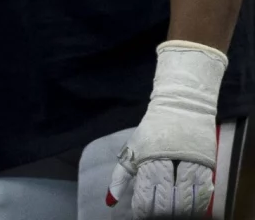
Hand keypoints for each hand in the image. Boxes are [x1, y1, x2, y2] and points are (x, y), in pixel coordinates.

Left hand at [107, 42, 226, 216]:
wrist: (180, 106)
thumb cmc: (152, 132)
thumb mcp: (132, 151)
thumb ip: (120, 177)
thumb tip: (109, 201)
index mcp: (145, 158)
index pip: (145, 193)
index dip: (144, 209)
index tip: (141, 216)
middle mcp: (166, 160)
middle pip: (166, 197)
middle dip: (162, 212)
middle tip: (158, 218)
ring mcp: (188, 161)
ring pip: (186, 196)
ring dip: (181, 210)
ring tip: (175, 216)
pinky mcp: (206, 161)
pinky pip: (203, 189)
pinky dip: (199, 202)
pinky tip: (194, 210)